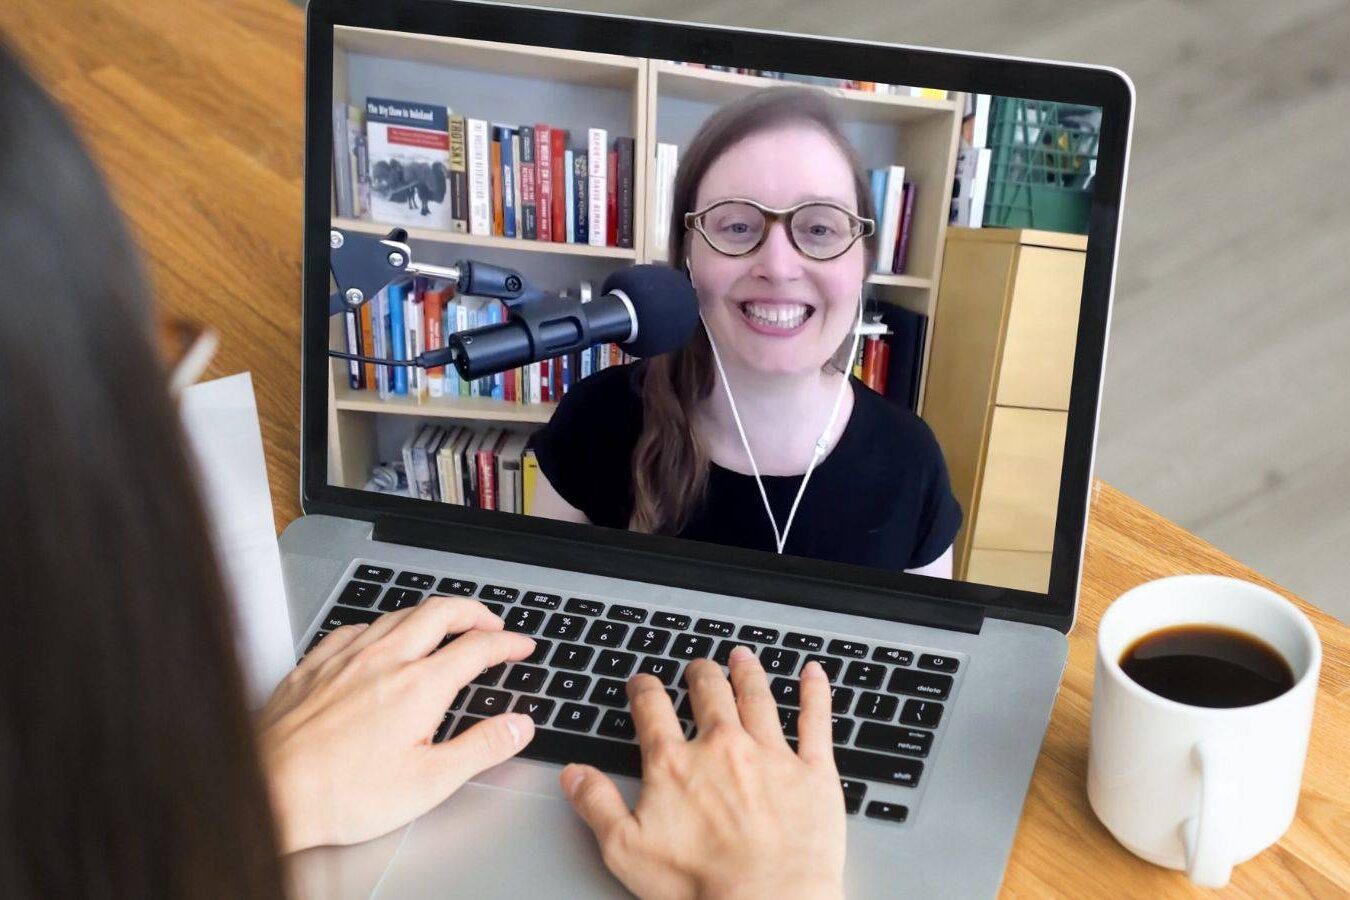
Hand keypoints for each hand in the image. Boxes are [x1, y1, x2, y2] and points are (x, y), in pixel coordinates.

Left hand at [259, 596, 536, 852]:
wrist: (268, 791)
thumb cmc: (341, 794)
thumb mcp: (429, 782)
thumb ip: (481, 748)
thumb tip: (518, 726)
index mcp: (419, 686)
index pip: (477, 647)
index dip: (507, 642)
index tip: (520, 646)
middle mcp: (384, 659)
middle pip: (440, 612)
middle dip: (474, 611)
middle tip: (491, 622)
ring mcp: (345, 657)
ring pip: (398, 613)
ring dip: (430, 613)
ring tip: (444, 623)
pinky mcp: (313, 665)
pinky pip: (354, 627)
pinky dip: (380, 625)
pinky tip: (378, 638)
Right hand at [561, 647, 845, 899]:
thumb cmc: (700, 885)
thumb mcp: (625, 849)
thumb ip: (596, 804)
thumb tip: (574, 774)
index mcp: (675, 763)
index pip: (652, 709)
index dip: (644, 690)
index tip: (642, 683)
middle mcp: (723, 746)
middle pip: (708, 693)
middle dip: (700, 674)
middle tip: (697, 666)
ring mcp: (771, 754)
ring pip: (757, 696)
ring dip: (748, 672)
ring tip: (742, 657)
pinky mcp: (813, 771)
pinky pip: (816, 720)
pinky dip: (815, 692)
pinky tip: (813, 673)